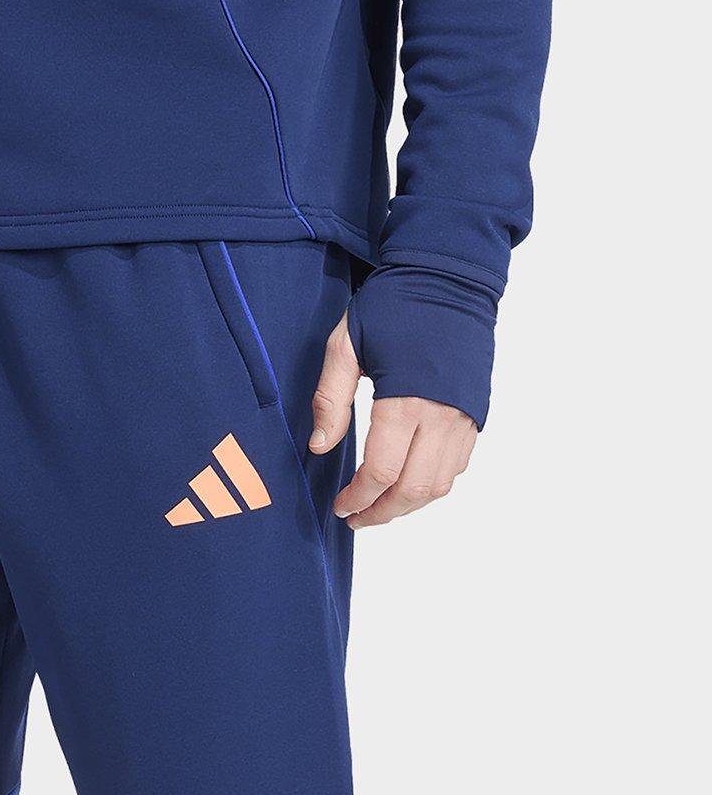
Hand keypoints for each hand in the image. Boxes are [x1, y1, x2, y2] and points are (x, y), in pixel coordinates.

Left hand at [309, 314, 473, 527]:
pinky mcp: (476, 412)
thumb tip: (319, 447)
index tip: (339, 506)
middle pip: (413, 490)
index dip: (357, 498)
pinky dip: (432, 484)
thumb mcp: (346, 344)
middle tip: (357, 518)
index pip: (381, 473)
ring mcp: (463, 417)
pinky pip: (457, 465)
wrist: (450, 276)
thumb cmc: (395, 304)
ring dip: (409, 505)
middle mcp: (441, 415)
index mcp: (405, 400)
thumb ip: (330, 398)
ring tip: (380, 507)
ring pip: (440, 485)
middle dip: (382, 513)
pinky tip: (407, 481)